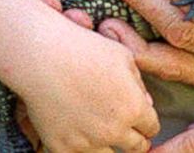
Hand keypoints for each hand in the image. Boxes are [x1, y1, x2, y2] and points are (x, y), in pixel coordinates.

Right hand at [13, 21, 158, 152]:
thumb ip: (139, 85)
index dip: (147, 122)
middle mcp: (114, 130)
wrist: (42, 57)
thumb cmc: (84, 50)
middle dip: (135, 139)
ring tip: (101, 133)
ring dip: (109, 146)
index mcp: (133, 108)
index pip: (152, 128)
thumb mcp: (123, 57)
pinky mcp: (62, 147)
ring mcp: (88, 142)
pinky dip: (81, 148)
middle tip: (127, 131)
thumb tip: (146, 104)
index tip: (139, 119)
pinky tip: (79, 135)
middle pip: (136, 147)